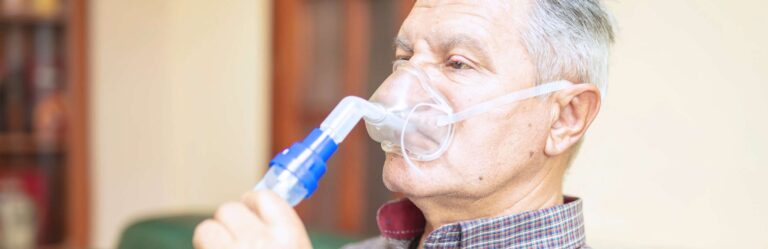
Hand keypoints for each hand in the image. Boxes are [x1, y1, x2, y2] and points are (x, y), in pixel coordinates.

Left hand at [193, 190, 311, 248]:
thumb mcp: (299, 248)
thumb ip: (282, 230)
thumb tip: (256, 200)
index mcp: (290, 238)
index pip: (263, 196)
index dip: (254, 204)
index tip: (252, 213)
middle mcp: (260, 245)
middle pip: (230, 209)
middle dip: (231, 223)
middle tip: (237, 239)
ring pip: (207, 229)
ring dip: (213, 239)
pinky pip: (200, 246)